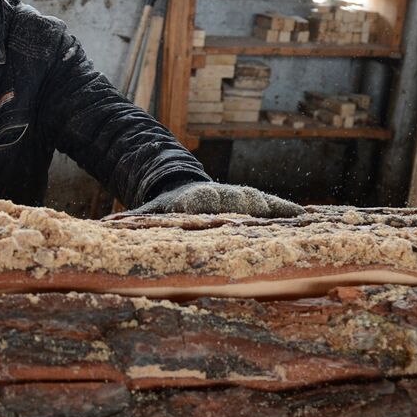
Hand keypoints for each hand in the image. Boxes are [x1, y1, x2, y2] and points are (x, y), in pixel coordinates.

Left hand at [108, 181, 303, 218]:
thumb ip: (133, 220)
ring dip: (281, 211)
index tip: (217, 206)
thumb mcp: (150, 212)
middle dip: (256, 209)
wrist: (185, 189)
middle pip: (241, 202)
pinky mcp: (255, 204)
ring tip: (305, 219)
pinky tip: (310, 220)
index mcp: (197, 198)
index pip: (205, 201)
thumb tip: (105, 227)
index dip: (210, 204)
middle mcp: (223, 197)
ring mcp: (241, 200)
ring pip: (262, 204)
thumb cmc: (167, 206)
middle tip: (277, 215)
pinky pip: (275, 209)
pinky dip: (290, 214)